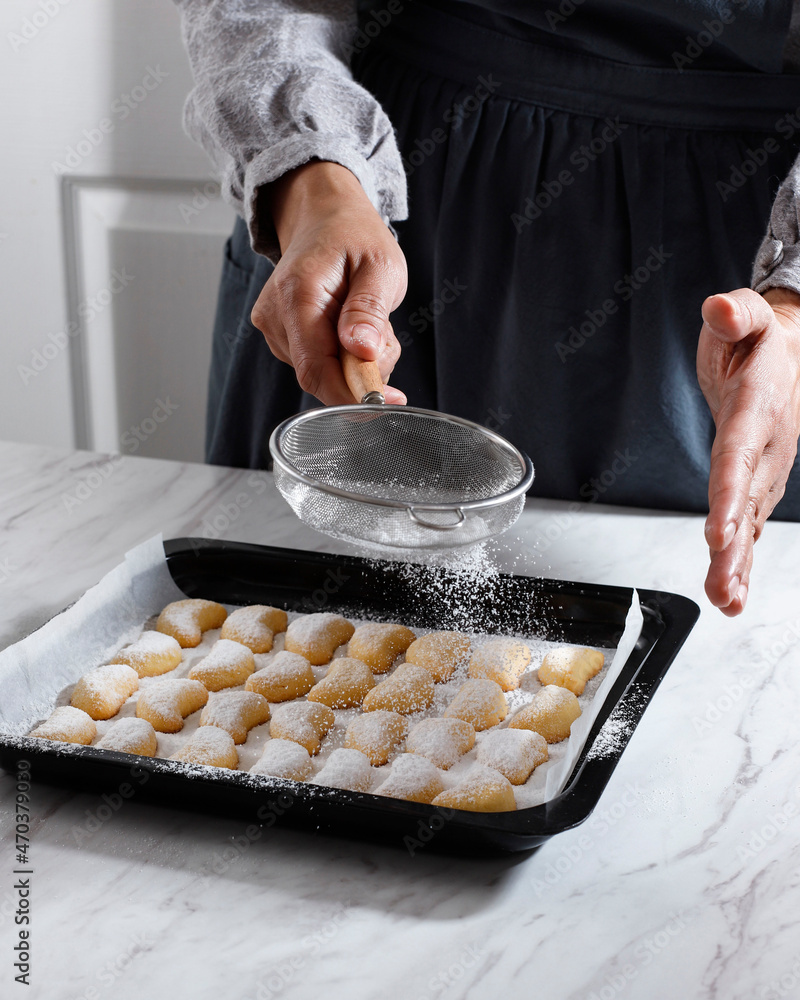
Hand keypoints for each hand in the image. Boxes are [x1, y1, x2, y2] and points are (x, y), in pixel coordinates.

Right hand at [250, 161, 407, 404]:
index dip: (351, 395)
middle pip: (319, 377)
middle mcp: (275, 315)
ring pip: (321, 374)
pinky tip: (350, 326)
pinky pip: (317, 365)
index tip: (387, 401)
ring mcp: (273, 328)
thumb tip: (361, 352)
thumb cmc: (355, 237)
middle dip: (360, 373)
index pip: (316, 369)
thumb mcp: (381, 265)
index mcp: (297, 294)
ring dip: (355, 363)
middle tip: (386, 336)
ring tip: (368, 320)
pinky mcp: (279, 336)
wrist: (324, 218)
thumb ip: (370, 310)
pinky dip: (343, 357)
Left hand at [698, 286, 799, 614]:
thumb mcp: (747, 313)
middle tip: (720, 582)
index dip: (730, 493)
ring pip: (751, 520)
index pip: (740, 453)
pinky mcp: (759, 482)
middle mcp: (768, 444)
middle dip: (735, 544)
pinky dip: (742, 560)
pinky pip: (751, 524)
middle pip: (746, 499)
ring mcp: (767, 467)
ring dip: (738, 563)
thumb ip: (737, 313)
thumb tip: (720, 308)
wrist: (789, 351)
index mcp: (760, 406)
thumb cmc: (759, 336)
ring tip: (724, 600)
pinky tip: (731, 594)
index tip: (718, 530)